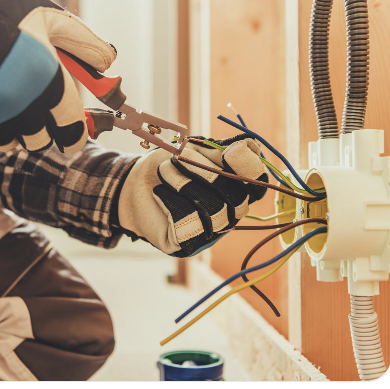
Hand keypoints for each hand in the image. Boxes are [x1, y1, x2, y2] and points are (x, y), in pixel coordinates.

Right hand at [0, 0, 114, 152]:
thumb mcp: (46, 16)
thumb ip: (83, 42)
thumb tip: (109, 62)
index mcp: (47, 83)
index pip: (71, 129)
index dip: (74, 136)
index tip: (73, 139)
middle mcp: (21, 109)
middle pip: (39, 140)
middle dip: (40, 127)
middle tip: (29, 106)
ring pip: (8, 142)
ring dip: (9, 126)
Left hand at [114, 134, 271, 256]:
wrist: (131, 185)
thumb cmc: (166, 166)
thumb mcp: (194, 150)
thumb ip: (222, 150)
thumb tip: (248, 146)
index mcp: (236, 190)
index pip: (258, 184)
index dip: (250, 168)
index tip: (231, 150)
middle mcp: (229, 214)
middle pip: (237, 197)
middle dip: (206, 171)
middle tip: (177, 156)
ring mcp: (210, 232)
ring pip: (213, 209)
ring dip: (185, 182)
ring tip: (165, 170)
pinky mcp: (187, 243)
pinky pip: (188, 223)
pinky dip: (171, 200)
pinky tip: (160, 193)